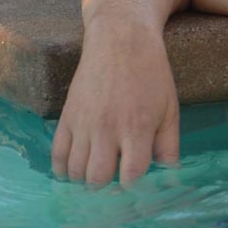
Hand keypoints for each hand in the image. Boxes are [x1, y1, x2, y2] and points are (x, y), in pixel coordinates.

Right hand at [51, 25, 179, 186]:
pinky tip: (75, 169)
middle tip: (115, 184)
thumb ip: (169, 144)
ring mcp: (83, 124)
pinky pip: (56, 154)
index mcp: (136, 128)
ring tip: (98, 175)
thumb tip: (170, 173)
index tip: (137, 185)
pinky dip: (63, 168)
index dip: (135, 186)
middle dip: (107, 188)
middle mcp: (106, 129)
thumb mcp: (170, 108)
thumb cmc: (152, 74)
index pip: (131, 175)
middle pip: (98, 178)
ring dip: (86, 179)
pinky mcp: (66, 116)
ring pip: (75, 171)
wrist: (120, 40)